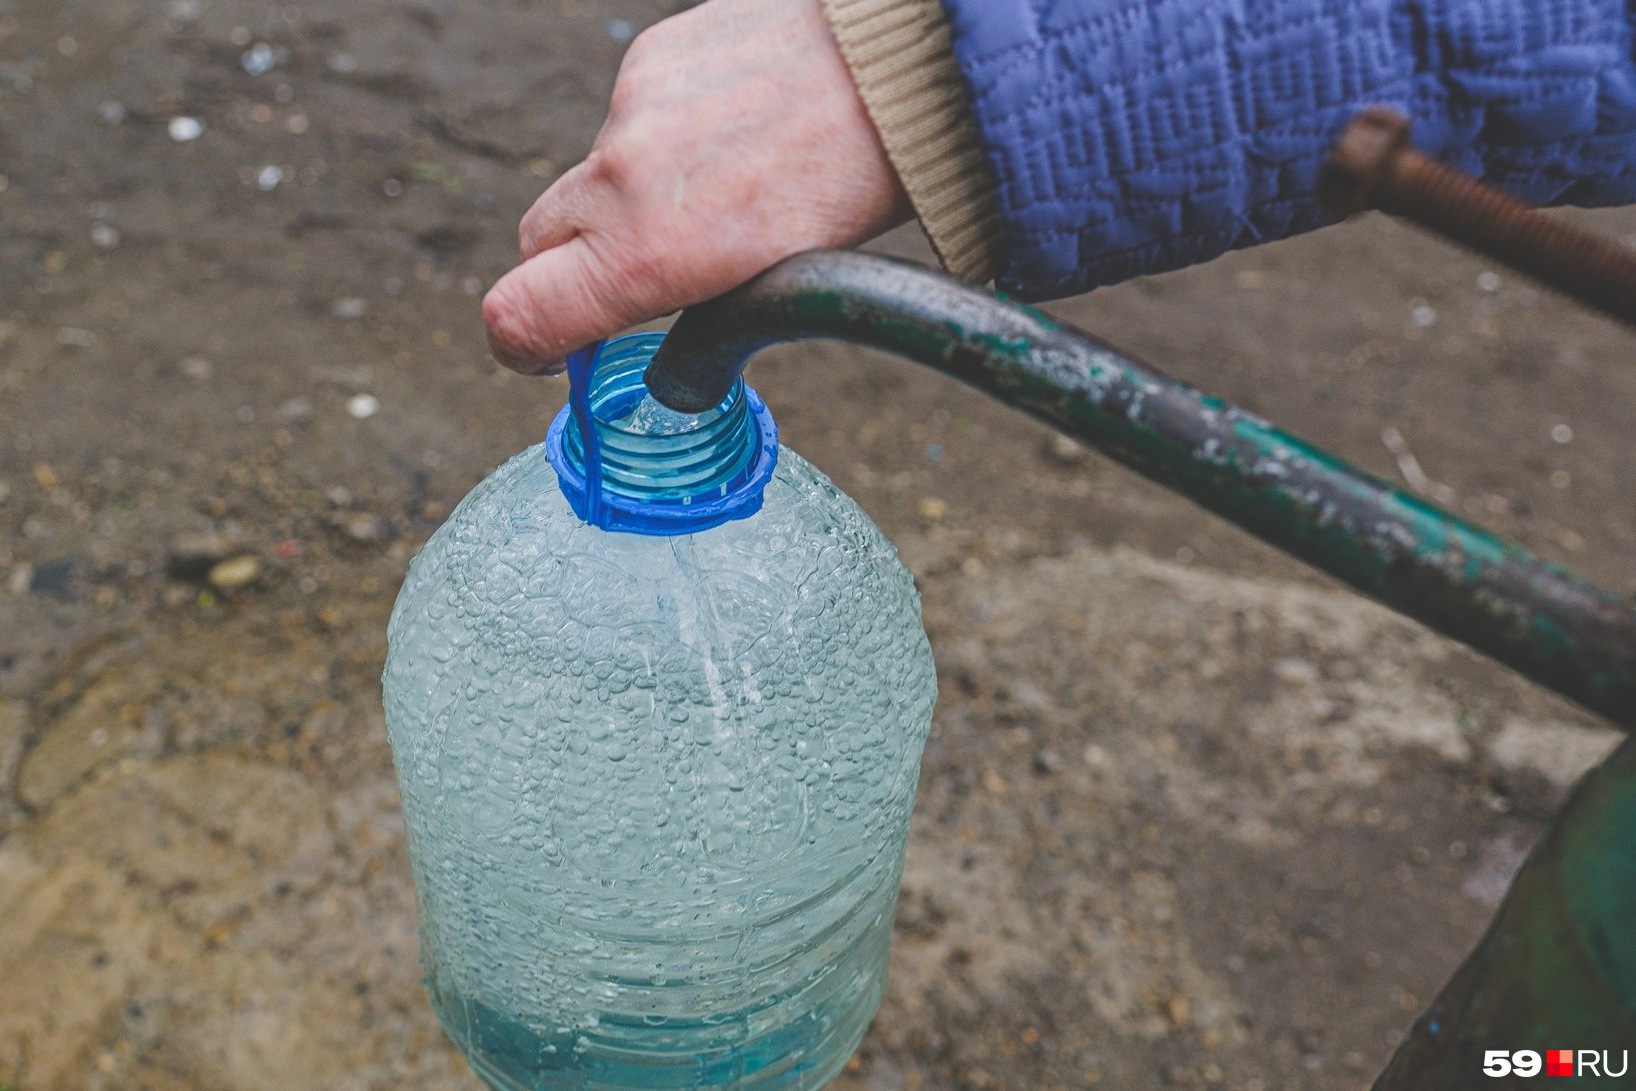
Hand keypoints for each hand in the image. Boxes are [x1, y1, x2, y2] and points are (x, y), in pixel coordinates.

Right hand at [482, 0, 909, 374]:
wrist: (899, 63)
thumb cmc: (862, 180)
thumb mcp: (781, 283)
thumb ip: (699, 305)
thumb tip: (671, 334)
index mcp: (649, 254)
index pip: (519, 314)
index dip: (520, 345)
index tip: (546, 355)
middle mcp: (622, 178)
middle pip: (538, 243)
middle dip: (570, 270)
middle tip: (635, 283)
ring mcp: (630, 109)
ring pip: (599, 175)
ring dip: (638, 194)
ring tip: (730, 185)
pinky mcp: (651, 57)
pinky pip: (634, 115)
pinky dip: (668, 134)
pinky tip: (736, 128)